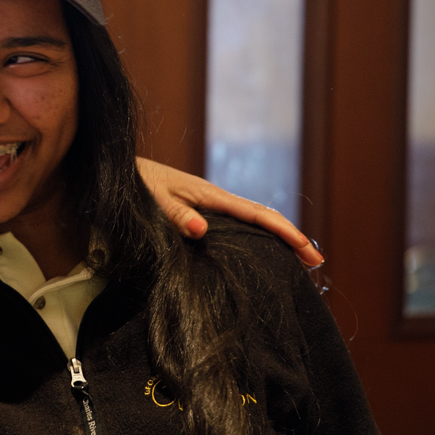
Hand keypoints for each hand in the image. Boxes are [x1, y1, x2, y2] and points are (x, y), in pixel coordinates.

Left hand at [136, 157, 323, 266]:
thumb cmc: (134, 185)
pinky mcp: (199, 212)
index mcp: (210, 196)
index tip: (307, 250)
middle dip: (290, 237)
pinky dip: (255, 237)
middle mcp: (215, 200)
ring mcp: (209, 206)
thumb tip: (202, 230)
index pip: (256, 215)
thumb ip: (175, 214)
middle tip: (315, 262)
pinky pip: (235, 226)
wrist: (118, 172)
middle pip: (262, 219)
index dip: (284, 232)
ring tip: (296, 262)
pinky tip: (259, 251)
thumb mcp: (152, 200)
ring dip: (275, 239)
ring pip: (252, 222)